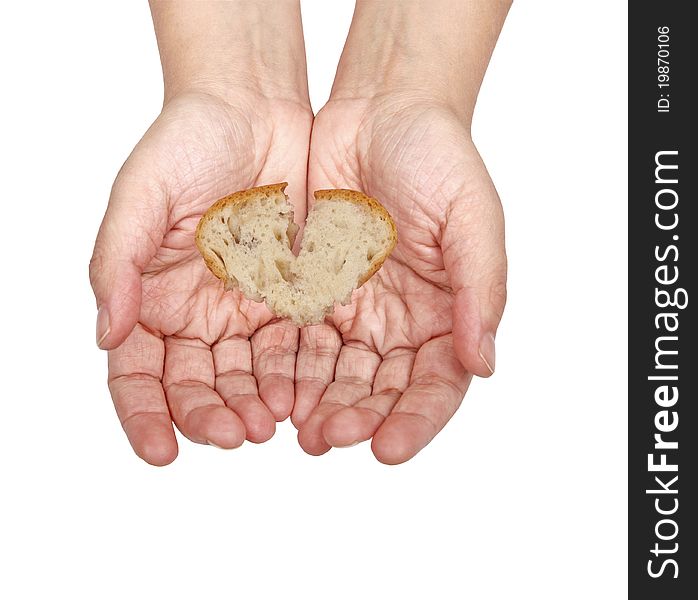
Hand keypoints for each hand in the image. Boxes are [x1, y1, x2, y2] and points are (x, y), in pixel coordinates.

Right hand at [91, 87, 311, 464]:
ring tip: (269, 425)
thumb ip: (118, 263)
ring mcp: (247, 308)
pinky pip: (294, 345)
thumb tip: (106, 334)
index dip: (144, 414)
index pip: (139, 372)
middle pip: (197, 383)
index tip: (159, 450)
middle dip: (209, 415)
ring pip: (247, 375)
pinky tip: (303, 394)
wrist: (256, 110)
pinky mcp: (293, 297)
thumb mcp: (142, 195)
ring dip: (254, 405)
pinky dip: (296, 374)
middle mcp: (198, 313)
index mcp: (151, 297)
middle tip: (232, 435)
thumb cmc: (189, 140)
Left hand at [293, 95, 506, 463]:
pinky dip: (287, 369)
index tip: (390, 448)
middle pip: (381, 388)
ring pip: (337, 374)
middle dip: (358, 418)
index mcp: (447, 312)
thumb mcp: (472, 217)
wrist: (380, 113)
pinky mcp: (311, 293)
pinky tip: (273, 390)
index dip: (417, 419)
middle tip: (328, 438)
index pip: (437, 382)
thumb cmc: (437, 157)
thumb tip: (484, 361)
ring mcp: (354, 309)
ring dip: (319, 404)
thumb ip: (480, 289)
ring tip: (298, 429)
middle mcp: (400, 321)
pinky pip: (297, 339)